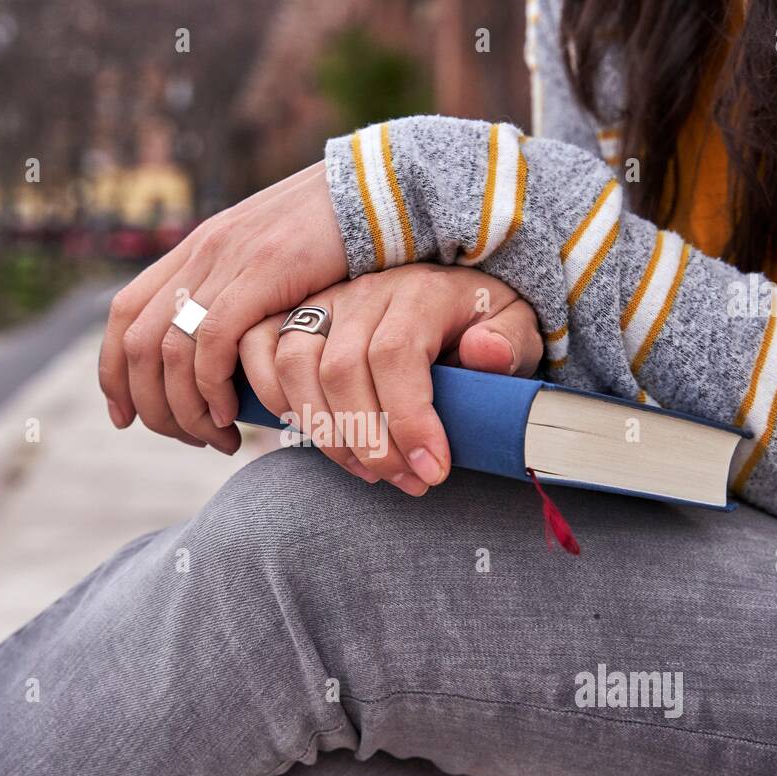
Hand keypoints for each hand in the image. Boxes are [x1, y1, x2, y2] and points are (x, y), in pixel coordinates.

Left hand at [98, 162, 346, 452]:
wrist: (381, 187)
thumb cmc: (339, 237)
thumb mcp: (272, 262)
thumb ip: (242, 295)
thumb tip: (225, 352)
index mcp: (197, 249)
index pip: (124, 314)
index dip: (114, 371)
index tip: (125, 416)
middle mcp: (201, 252)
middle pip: (137, 343)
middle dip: (150, 405)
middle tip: (187, 438)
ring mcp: (227, 260)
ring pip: (167, 350)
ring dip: (184, 408)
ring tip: (216, 437)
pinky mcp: (261, 272)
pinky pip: (212, 341)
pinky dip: (212, 387)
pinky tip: (232, 413)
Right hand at [239, 263, 539, 494]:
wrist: (455, 296)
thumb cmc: (485, 323)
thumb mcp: (518, 326)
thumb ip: (509, 341)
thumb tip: (484, 353)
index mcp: (420, 291)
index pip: (396, 354)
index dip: (408, 420)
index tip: (433, 471)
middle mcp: (365, 290)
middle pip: (341, 369)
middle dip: (370, 443)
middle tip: (406, 482)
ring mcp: (323, 302)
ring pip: (294, 365)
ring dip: (324, 432)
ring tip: (367, 471)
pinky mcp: (293, 316)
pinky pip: (258, 351)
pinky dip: (276, 402)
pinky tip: (320, 439)